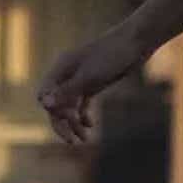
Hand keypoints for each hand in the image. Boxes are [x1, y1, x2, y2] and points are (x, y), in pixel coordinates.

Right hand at [37, 29, 145, 145]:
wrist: (137, 41)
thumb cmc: (113, 54)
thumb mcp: (91, 75)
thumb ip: (68, 90)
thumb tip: (44, 105)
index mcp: (60, 68)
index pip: (45, 95)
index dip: (52, 111)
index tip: (68, 120)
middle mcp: (67, 74)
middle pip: (57, 103)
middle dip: (63, 123)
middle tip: (72, 141)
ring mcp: (80, 79)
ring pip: (70, 105)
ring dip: (74, 123)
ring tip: (84, 139)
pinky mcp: (94, 82)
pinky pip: (82, 103)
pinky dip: (83, 114)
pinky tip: (90, 125)